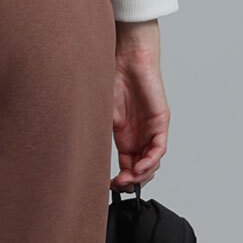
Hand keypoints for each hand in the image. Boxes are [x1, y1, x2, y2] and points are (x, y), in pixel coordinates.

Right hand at [111, 19, 169, 187]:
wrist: (125, 56)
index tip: (109, 186)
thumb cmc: (110, 77)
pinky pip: (160, 147)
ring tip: (129, 180)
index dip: (121, 179)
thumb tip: (82, 156)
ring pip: (153, 161)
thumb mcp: (100, 113)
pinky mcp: (160, 120)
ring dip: (142, 175)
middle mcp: (139, 134)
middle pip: (142, 168)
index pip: (128, 165)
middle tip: (119, 186)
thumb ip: (97, 134)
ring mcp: (151, 128)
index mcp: (125, 135)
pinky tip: (140, 167)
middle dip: (132, 181)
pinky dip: (151, 160)